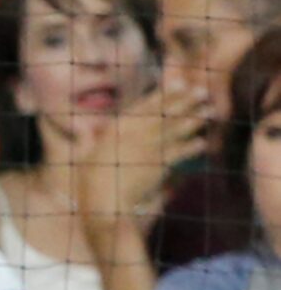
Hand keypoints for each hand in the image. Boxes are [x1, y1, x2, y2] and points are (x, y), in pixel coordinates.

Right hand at [72, 70, 211, 221]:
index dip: (164, 94)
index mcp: (116, 130)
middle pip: (165, 112)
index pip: (144, 106)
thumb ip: (84, 143)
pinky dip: (192, 147)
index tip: (179, 84)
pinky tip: (203, 142)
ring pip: (176, 129)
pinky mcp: (160, 164)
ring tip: (208, 111)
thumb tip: (83, 131)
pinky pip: (181, 152)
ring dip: (194, 119)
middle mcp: (135, 134)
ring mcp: (149, 148)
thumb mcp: (81, 159)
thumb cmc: (87, 185)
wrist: (103, 205)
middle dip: (185, 100)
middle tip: (202, 91)